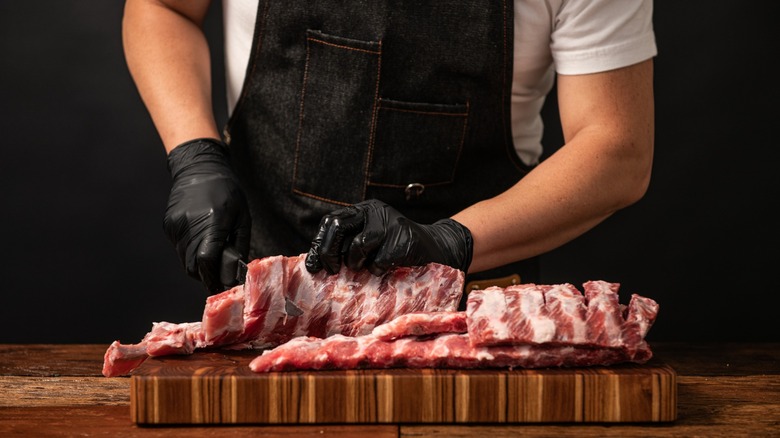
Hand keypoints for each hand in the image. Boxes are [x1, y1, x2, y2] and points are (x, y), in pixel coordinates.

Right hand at [163, 138, 249, 292]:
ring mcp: (176, 225)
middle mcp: (190, 224)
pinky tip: (200, 239)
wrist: (199, 168)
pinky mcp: (169, 225)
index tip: (221, 285)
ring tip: (211, 255)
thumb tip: (236, 272)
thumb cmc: (227, 192)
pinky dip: (190, 251)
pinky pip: (179, 248)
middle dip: (206, 275)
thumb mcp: (242, 217)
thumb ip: (239, 245)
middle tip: (218, 275)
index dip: (213, 277)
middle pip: (193, 266)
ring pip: (184, 260)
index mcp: (212, 221)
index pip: (206, 260)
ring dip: (198, 264)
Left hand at [305, 199, 472, 275]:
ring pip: (358, 245)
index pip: (331, 222)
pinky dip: (378, 271)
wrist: (436, 248)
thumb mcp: (370, 241)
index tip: (314, 267)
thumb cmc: (396, 249)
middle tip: (332, 271)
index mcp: (363, 211)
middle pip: (338, 227)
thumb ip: (347, 245)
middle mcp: (374, 211)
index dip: (319, 245)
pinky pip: (379, 262)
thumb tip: (315, 263)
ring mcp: (390, 222)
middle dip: (329, 253)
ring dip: (358, 264)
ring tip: (367, 268)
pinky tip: (387, 268)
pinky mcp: (403, 238)